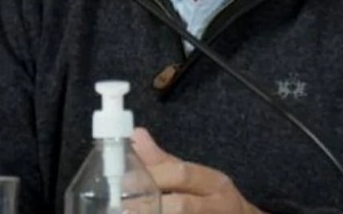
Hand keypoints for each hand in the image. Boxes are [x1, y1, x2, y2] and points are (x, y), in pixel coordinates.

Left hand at [132, 127, 262, 213]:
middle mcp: (219, 205)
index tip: (124, 182)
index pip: (182, 174)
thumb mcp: (195, 179)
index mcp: (214, 182)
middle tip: (123, 207)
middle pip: (182, 206)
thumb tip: (136, 135)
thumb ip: (164, 162)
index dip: (152, 176)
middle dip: (149, 206)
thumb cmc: (213, 201)